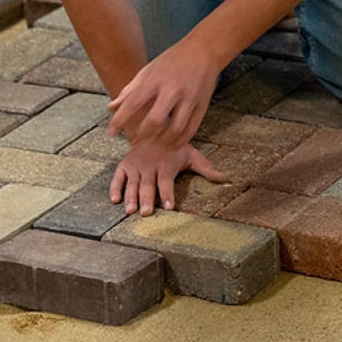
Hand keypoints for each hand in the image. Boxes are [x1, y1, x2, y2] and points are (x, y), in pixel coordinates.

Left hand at [107, 38, 218, 149]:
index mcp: (155, 79)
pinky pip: (191, 129)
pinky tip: (172, 142)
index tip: (111, 132)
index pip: (133, 103)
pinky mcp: (202, 104)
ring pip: (175, 129)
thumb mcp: (148, 69)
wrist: (203, 50)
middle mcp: (172, 89)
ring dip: (162, 141)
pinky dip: (180, 140)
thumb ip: (130, 89)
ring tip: (155, 142)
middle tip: (138, 139)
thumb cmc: (173, 59)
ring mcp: (189, 98)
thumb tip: (112, 107)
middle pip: (155, 121)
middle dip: (143, 134)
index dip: (119, 121)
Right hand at [110, 140, 227, 215]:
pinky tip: (115, 200)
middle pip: (148, 185)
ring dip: (131, 197)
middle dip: (146, 198)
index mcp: (167, 165)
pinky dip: (115, 188)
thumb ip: (207, 169)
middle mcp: (150, 166)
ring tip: (130, 210)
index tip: (168, 206)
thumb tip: (227, 179)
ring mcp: (136, 166)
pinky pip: (117, 177)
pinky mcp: (124, 165)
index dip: (167, 194)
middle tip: (145, 212)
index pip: (166, 182)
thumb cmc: (176, 148)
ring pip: (132, 183)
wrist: (153, 129)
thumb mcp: (192, 155)